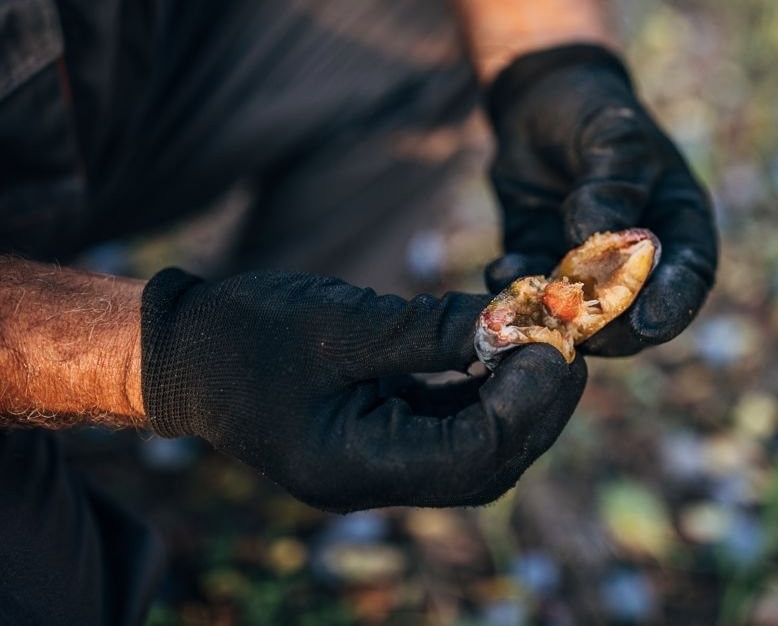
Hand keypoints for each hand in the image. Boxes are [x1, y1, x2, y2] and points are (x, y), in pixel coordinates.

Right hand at [140, 268, 585, 512]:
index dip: (525, 400)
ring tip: (543, 344)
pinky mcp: (382, 438)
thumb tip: (510, 324)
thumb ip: (427, 330)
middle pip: (487, 464)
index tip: (554, 341)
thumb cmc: (246, 335)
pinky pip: (451, 427)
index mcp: (353, 467)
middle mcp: (373, 480)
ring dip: (518, 401)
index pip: (472, 455)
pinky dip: (485, 394)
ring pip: (476, 451)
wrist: (185, 352)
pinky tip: (500, 351)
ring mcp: (378, 465)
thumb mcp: (339, 323)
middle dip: (536, 407)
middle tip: (566, 345)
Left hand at [485, 44, 717, 355]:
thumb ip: (613, 184)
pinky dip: (516, 290)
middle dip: (610, 327)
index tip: (647, 322)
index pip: (688, 277)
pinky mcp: (541, 263)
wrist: (535, 101)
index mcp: (677, 225)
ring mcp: (586, 268)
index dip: (671, 305)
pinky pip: (531, 290)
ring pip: (580, 314)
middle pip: (635, 313)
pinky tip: (500, 274)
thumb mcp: (613, 136)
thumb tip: (597, 236)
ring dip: (557, 318)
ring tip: (535, 306)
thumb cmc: (592, 111)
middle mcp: (636, 258)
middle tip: (583, 328)